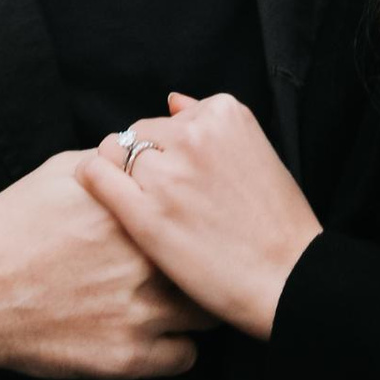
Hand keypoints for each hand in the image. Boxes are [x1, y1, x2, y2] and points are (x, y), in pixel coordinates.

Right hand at [0, 149, 213, 379]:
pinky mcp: (129, 357)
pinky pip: (186, 358)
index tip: (192, 218)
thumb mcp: (60, 173)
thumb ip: (112, 166)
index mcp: (132, 208)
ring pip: (207, 310)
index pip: (196, 203)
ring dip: (197, 303)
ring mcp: (141, 310)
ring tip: (181, 300)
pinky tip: (160, 336)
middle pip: (208, 257)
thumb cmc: (11, 229)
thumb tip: (143, 155)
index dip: (196, 211)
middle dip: (202, 258)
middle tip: (194, 262)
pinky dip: (178, 348)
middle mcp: (144, 257)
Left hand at [78, 93, 321, 340]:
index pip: (170, 118)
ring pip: (117, 150)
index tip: (179, 176)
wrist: (288, 278)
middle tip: (161, 196)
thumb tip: (172, 100)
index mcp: (223, 113)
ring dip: (122, 173)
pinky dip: (91, 177)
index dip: (170, 149)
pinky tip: (93, 190)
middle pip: (142, 131)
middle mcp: (193, 135)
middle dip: (146, 159)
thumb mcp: (256, 153)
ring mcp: (167, 174)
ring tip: (141, 205)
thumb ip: (210, 124)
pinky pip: (97, 174)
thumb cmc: (276, 223)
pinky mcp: (145, 214)